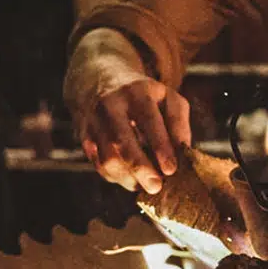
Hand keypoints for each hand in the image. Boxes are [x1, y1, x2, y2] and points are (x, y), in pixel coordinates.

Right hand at [77, 74, 191, 194]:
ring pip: (107, 159)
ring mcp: (94, 122)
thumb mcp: (167, 97)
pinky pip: (99, 165)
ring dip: (128, 178)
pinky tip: (130, 178)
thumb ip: (178, 122)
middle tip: (156, 187)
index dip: (161, 147)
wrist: (100, 81)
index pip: (149, 120)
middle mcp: (111, 106)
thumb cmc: (143, 96)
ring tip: (145, 185)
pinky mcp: (84, 138)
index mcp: (137, 93)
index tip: (171, 170)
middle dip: (140, 168)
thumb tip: (183, 152)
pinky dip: (116, 177)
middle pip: (121, 142)